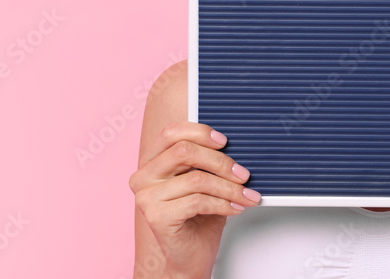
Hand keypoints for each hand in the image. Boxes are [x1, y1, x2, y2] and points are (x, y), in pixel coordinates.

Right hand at [129, 121, 260, 278]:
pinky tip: (235, 208)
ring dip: (229, 187)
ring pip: (196, 179)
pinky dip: (223, 203)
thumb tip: (236, 143)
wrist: (191, 257)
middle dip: (221, 162)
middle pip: (185, 151)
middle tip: (244, 174)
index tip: (225, 141)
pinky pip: (198, 201)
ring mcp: (146, 197)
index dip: (200, 132)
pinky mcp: (156, 217)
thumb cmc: (198, 218)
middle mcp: (143, 177)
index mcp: (152, 161)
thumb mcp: (204, 180)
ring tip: (245, 195)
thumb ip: (208, 160)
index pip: (171, 132)